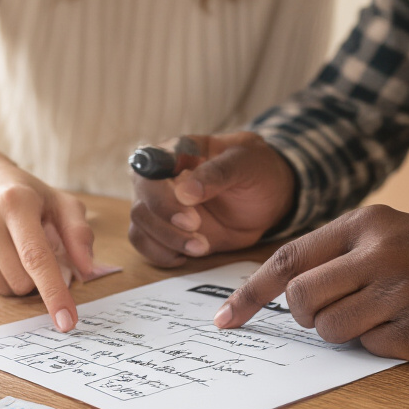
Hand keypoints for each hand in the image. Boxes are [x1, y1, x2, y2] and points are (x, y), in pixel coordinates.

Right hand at [0, 129, 92, 331]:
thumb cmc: (24, 192)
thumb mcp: (59, 202)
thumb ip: (79, 233)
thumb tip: (87, 270)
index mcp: (16, 202)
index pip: (37, 258)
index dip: (54, 292)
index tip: (66, 321)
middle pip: (22, 281)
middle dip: (37, 278)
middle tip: (35, 250)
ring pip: (4, 288)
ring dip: (18, 279)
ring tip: (14, 248)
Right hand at [128, 132, 294, 266]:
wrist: (267, 196)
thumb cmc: (254, 169)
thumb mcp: (245, 163)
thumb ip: (217, 173)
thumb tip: (185, 193)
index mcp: (174, 153)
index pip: (148, 169)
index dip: (162, 193)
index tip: (189, 211)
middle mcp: (159, 180)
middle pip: (142, 204)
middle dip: (166, 223)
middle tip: (196, 230)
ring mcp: (160, 208)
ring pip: (141, 228)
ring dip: (167, 242)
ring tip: (200, 247)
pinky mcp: (167, 232)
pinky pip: (148, 246)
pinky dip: (162, 255)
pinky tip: (187, 255)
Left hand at [213, 205, 408, 363]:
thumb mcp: (392, 234)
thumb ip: (339, 254)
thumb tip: (280, 292)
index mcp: (368, 222)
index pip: (287, 259)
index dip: (250, 294)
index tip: (224, 320)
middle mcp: (381, 253)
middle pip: (301, 300)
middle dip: (308, 316)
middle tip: (343, 310)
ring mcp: (401, 293)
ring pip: (329, 331)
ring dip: (347, 333)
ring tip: (385, 315)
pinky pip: (369, 350)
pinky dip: (382, 346)